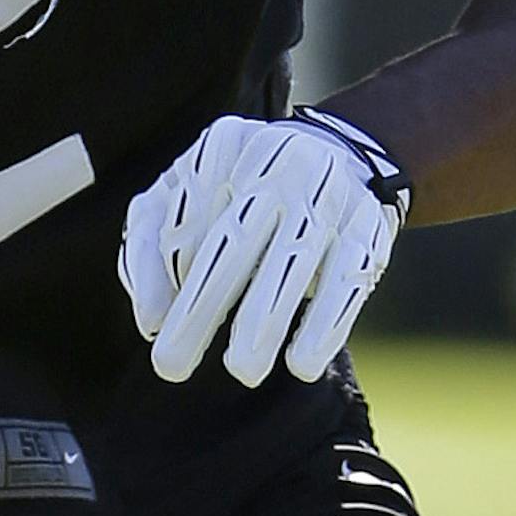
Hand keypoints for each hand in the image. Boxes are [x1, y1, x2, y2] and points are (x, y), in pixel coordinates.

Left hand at [119, 108, 409, 386]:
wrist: (339, 155)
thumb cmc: (235, 191)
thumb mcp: (179, 198)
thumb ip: (146, 250)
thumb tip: (150, 321)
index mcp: (224, 145)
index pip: (185, 216)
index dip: (170, 271)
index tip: (158, 325)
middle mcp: (279, 160)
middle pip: (233, 242)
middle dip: (200, 307)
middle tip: (171, 367)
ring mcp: (328, 192)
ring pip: (291, 261)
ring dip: (263, 321)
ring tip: (242, 371)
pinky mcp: (368, 226)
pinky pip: (346, 280)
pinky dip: (326, 324)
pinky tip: (302, 364)